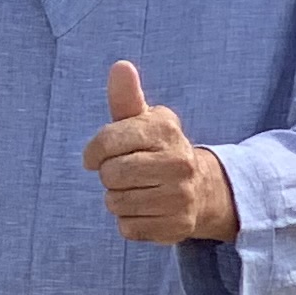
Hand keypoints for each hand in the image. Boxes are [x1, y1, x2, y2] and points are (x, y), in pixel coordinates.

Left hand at [82, 60, 236, 244]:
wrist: (202, 188)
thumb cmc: (157, 148)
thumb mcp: (143, 120)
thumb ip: (127, 96)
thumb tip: (121, 66)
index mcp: (166, 131)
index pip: (108, 142)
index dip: (93, 151)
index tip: (94, 156)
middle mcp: (179, 164)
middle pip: (111, 175)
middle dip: (108, 175)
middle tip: (122, 173)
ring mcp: (181, 198)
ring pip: (116, 203)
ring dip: (116, 199)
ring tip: (136, 190)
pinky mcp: (177, 228)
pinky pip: (128, 228)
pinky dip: (128, 221)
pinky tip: (144, 209)